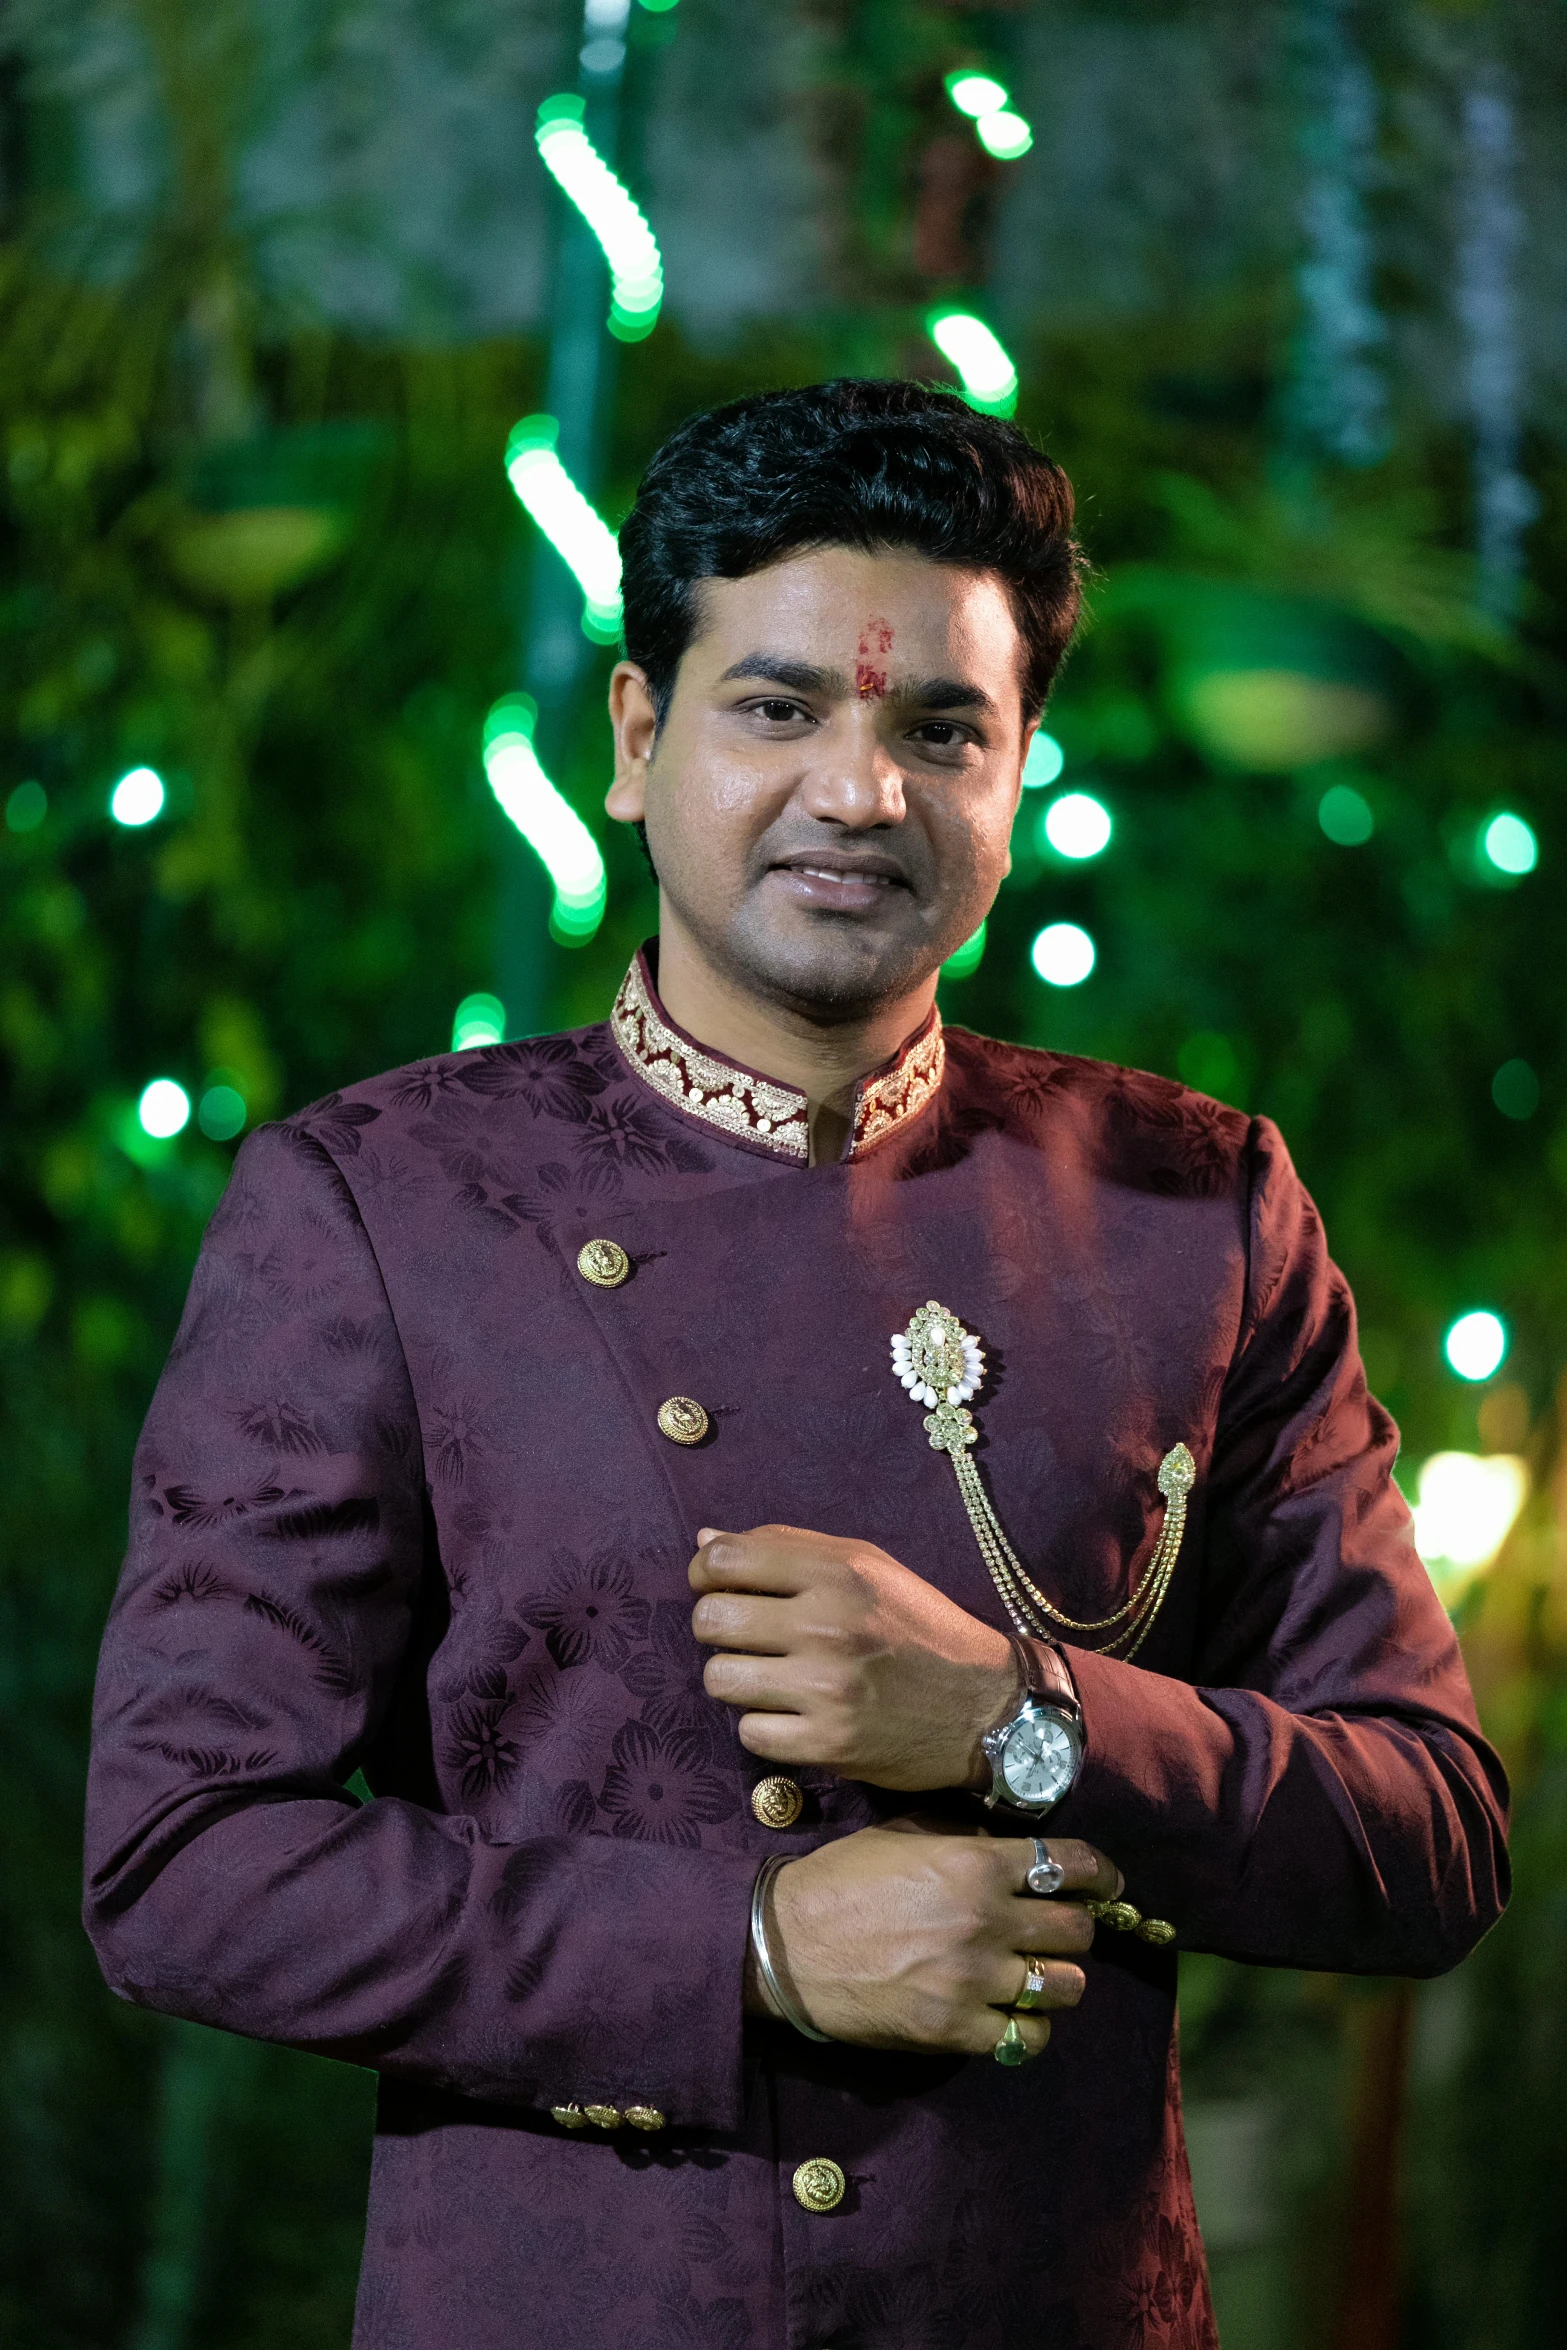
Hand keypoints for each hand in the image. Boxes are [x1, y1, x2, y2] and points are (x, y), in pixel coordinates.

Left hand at [690, 1523, 1017, 1791]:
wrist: (985, 1707)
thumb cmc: (920, 1627)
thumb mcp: (868, 1567)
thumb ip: (787, 1548)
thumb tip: (703, 1541)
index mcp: (837, 1572)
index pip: (724, 1559)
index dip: (706, 1572)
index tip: (719, 1586)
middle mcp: (827, 1626)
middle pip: (710, 1621)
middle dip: (717, 1628)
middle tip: (746, 1636)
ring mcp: (825, 1689)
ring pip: (719, 1679)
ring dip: (736, 1679)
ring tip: (770, 1677)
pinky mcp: (827, 1745)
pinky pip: (749, 1733)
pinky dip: (763, 1726)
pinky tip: (792, 1715)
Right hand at [752, 1820, 1123, 2056]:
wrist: (787, 1943)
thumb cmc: (843, 1880)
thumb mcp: (906, 1835)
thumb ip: (968, 1839)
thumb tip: (1016, 1851)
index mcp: (976, 1863)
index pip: (1070, 1866)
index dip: (1100, 1874)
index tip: (1106, 1883)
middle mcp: (985, 1920)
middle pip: (1076, 1929)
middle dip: (1073, 1927)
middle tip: (1056, 1930)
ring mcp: (973, 1980)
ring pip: (1064, 1986)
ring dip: (1056, 1979)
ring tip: (1034, 1975)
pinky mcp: (954, 2030)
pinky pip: (1026, 2037)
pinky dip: (1027, 2027)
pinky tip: (1010, 2014)